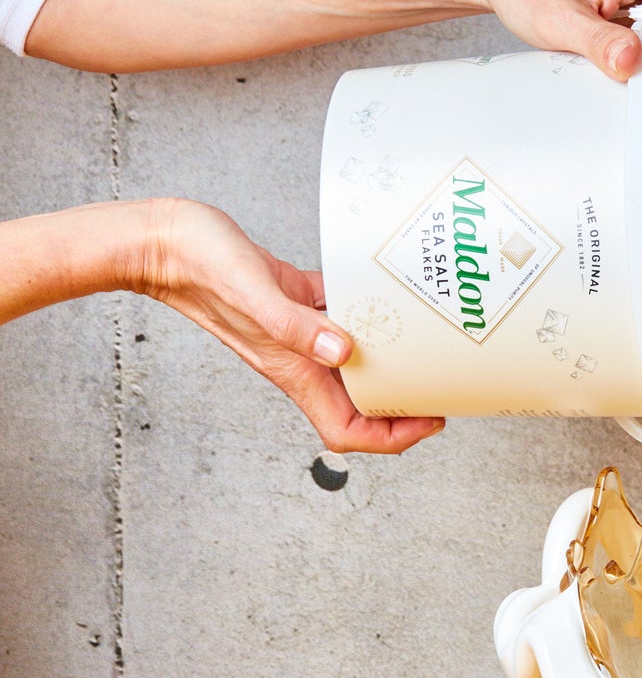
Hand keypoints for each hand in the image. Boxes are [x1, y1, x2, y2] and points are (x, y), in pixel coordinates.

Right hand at [137, 199, 442, 453]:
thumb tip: (343, 353)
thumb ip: (296, 326)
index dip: (391, 437)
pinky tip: (386, 293)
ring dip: (390, 359)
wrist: (164, 240)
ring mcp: (299, 333)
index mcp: (293, 372)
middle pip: (361, 404)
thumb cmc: (200, 266)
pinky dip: (366, 310)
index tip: (428, 419)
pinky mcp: (296, 301)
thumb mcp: (254, 293)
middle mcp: (300, 359)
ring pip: (355, 363)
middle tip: (442, 382)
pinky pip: (339, 316)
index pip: (348, 431)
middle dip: (404, 403)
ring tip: (427, 344)